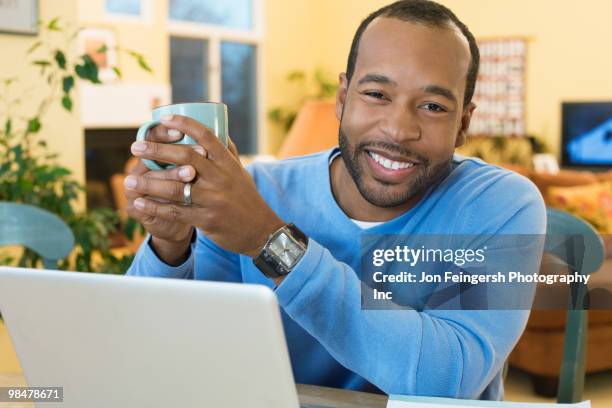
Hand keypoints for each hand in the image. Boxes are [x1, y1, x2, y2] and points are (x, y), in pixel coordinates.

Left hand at [128, 114, 284, 257]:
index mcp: (228, 163)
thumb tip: (218, 128)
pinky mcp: (207, 220)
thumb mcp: (240, 172)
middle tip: (136, 147)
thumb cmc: (247, 199)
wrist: (261, 231)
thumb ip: (228, 152)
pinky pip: (176, 212)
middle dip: (157, 151)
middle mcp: (221, 179)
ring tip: (128, 179)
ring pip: (176, 188)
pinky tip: (139, 203)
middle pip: (186, 158)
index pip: (206, 136)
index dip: (184, 124)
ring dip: (149, 183)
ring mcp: (214, 200)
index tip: (163, 119)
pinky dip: (155, 207)